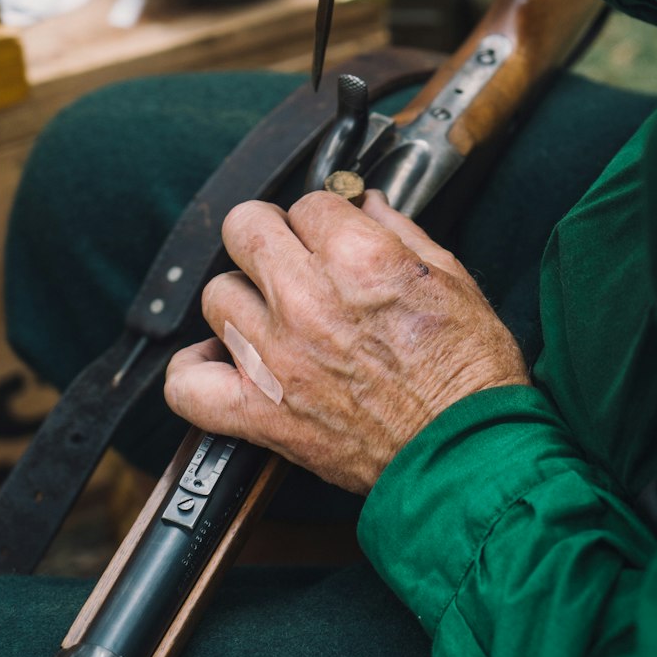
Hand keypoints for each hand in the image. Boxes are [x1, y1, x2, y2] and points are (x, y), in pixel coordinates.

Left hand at [164, 190, 529, 494]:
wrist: (466, 453)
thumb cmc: (469, 371)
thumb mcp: (451, 279)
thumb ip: (399, 232)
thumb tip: (365, 204)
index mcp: (360, 259)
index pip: (308, 203)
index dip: (325, 219)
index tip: (333, 239)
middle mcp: (308, 300)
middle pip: (246, 230)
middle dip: (271, 237)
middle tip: (293, 261)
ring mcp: (277, 357)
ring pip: (217, 296)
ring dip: (244, 302)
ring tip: (272, 319)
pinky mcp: (261, 412)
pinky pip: (188, 383)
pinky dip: (197, 372)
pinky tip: (224, 361)